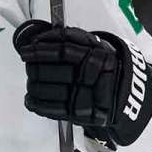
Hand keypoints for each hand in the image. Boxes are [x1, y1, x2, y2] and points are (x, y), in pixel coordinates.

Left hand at [12, 19, 151, 147]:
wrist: (125, 92)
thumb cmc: (103, 64)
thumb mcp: (95, 45)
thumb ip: (72, 39)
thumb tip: (40, 38)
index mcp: (94, 54)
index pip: (61, 51)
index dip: (40, 51)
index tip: (25, 51)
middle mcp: (90, 75)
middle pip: (53, 72)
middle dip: (35, 69)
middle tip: (27, 67)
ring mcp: (85, 96)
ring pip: (51, 91)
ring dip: (34, 86)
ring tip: (29, 82)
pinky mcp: (81, 113)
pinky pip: (55, 109)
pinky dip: (38, 105)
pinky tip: (30, 99)